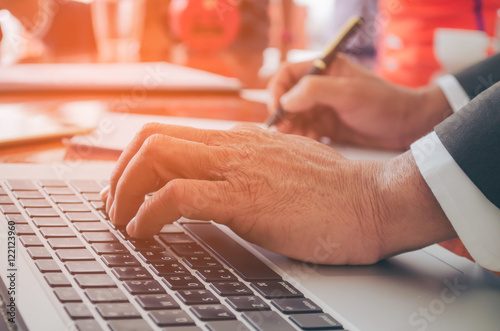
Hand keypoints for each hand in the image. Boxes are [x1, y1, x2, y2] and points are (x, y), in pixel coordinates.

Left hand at [103, 123, 455, 264]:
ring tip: (124, 221)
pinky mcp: (245, 198)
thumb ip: (247, 168)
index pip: (168, 134)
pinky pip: (178, 196)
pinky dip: (148, 214)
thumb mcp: (280, 167)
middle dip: (120, 173)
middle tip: (115, 206)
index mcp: (238, 140)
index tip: (127, 190)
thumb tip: (217, 183)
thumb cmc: (331, 193)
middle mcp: (231, 146)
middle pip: (151, 138)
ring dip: (125, 191)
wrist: (371, 202)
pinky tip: (145, 233)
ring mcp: (237, 168)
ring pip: (155, 157)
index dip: (134, 162)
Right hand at [268, 55, 450, 148]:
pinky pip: (306, 129)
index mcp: (325, 68)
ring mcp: (323, 106)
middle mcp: (321, 86)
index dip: (277, 91)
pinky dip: (304, 136)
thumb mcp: (349, 94)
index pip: (287, 73)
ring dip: (292, 127)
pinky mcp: (328, 124)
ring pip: (295, 115)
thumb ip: (315, 92)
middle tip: (284, 130)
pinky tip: (313, 142)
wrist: (406, 125)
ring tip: (298, 139)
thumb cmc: (383, 104)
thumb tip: (285, 101)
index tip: (278, 110)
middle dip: (283, 113)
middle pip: (288, 96)